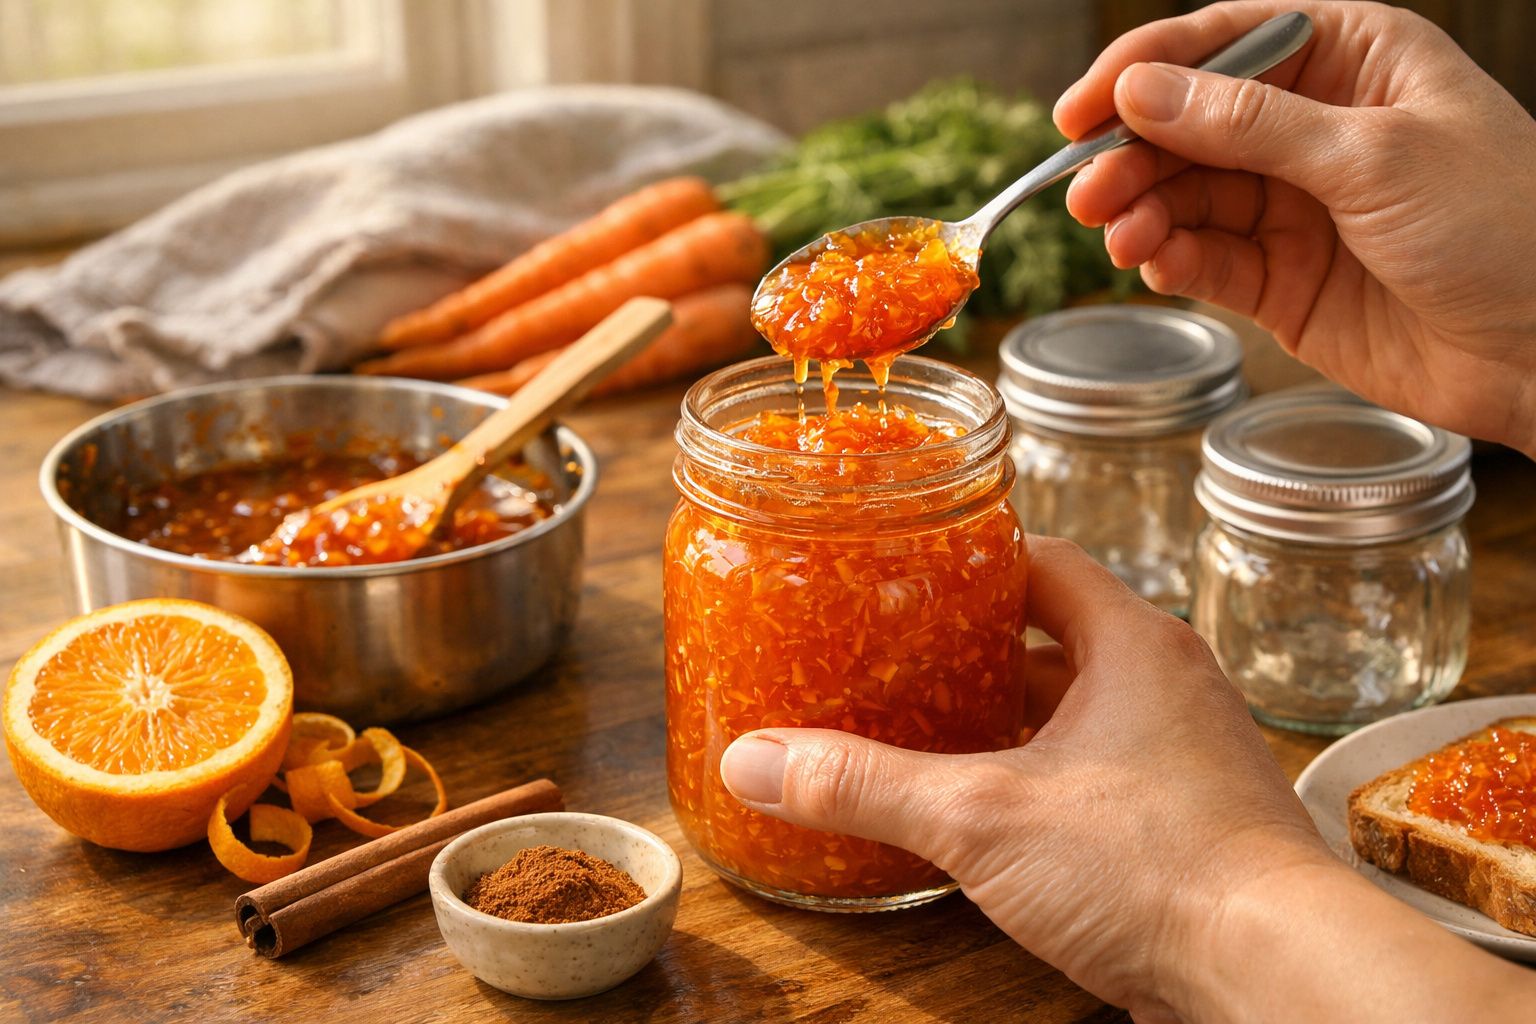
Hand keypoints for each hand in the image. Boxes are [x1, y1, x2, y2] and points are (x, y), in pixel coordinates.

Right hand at [719, 538, 1535, 1021]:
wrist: (1273, 971)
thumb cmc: (1155, 867)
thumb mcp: (982, 816)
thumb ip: (865, 784)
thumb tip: (755, 760)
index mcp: (1132, 644)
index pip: (1044, 560)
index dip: (970, 558)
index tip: (906, 568)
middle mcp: (1167, 685)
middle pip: (1057, 636)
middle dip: (974, 647)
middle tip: (895, 651)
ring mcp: (1183, 755)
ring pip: (1079, 711)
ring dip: (1008, 718)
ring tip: (925, 726)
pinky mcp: (1186, 822)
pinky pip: (1099, 774)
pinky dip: (1041, 778)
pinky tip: (988, 811)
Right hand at [1055, 1, 1535, 455]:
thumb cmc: (1504, 225)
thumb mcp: (1373, 154)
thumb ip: (1249, 126)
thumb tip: (1143, 91)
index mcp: (1351, 60)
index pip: (1224, 42)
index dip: (1143, 70)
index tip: (1080, 110)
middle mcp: (1314, 127)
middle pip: (1189, 125)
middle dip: (1133, 156)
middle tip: (1088, 191)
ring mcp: (1296, 206)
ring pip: (1188, 196)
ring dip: (1143, 212)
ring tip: (1118, 235)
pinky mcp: (1283, 281)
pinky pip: (1208, 261)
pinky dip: (1172, 261)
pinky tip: (1155, 263)